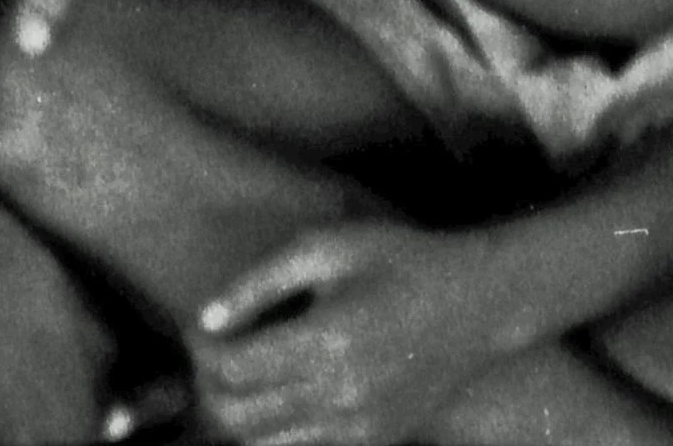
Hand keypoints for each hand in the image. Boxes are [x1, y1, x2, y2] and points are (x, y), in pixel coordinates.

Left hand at [193, 217, 499, 445]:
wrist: (476, 301)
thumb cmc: (396, 259)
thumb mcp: (325, 247)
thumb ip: (259, 284)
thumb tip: (204, 320)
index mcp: (325, 342)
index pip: (233, 370)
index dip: (201, 350)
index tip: (196, 326)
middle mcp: (341, 397)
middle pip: (241, 418)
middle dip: (209, 388)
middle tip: (209, 355)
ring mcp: (361, 428)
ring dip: (239, 417)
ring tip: (238, 377)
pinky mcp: (376, 441)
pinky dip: (277, 433)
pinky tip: (276, 395)